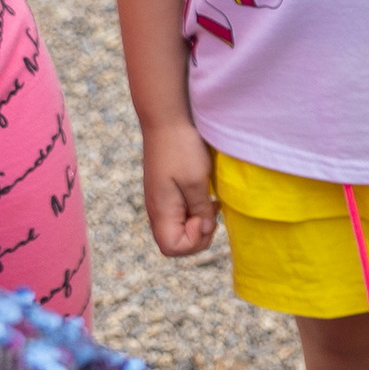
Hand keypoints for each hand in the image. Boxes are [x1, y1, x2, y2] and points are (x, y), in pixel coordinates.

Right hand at [141, 119, 218, 259]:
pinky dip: (194, 212)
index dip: (194, 242)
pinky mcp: (166, 193)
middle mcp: (157, 211)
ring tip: (211, 204)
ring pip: (178, 229)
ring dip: (198, 223)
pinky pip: (180, 214)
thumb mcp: (197, 181)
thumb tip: (204, 230)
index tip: (204, 218)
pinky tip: (207, 198)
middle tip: (212, 213)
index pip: (172, 249)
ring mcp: (160, 202)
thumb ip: (200, 210)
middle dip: (198, 236)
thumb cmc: (182, 148)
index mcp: (161, 211)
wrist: (166, 121)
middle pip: (175, 243)